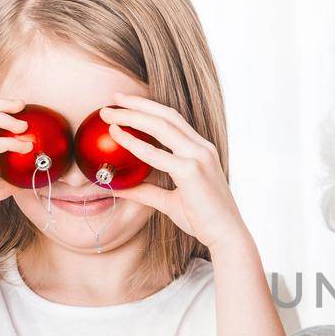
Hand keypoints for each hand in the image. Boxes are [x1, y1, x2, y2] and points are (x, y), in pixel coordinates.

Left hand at [101, 94, 246, 252]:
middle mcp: (201, 148)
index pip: (173, 120)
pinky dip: (134, 142)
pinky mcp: (191, 171)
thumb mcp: (170, 201)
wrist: (226, 235)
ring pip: (160, 126)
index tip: (126, 103)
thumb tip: (120, 189)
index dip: (149, 108)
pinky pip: (156, 153)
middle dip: (137, 104)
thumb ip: (147, 191)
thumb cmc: (202, 220)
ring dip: (132, 116)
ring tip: (108, 114)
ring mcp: (198, 157)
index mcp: (201, 150)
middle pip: (166, 115)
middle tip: (113, 99)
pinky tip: (117, 136)